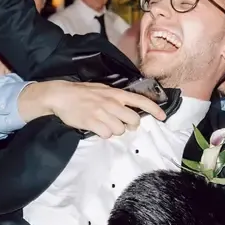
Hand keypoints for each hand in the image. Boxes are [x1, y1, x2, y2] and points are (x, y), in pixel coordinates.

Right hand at [20, 81, 164, 138]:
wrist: (61, 95)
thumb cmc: (82, 93)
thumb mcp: (102, 90)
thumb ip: (116, 98)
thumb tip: (129, 108)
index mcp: (115, 93)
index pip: (140, 101)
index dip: (154, 109)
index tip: (163, 117)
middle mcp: (111, 103)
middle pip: (133, 120)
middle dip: (130, 125)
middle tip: (122, 124)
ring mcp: (102, 113)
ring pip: (120, 130)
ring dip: (114, 130)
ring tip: (104, 124)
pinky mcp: (92, 122)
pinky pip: (107, 134)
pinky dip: (103, 134)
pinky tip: (96, 128)